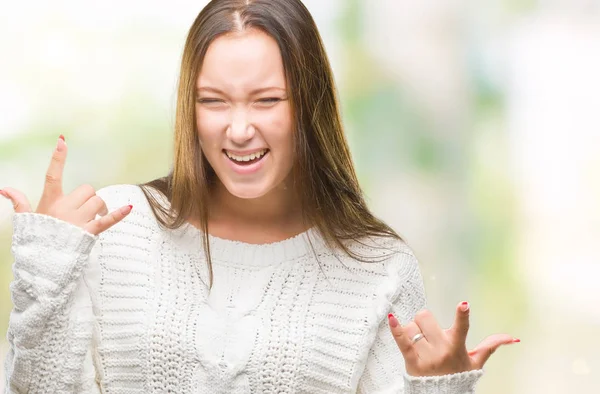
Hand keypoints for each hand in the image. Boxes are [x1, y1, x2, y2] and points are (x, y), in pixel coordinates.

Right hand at [0, 135, 131, 234]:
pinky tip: (130, 208)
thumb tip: (4, 189)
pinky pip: (108, 221)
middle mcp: (64, 208)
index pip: (53, 175)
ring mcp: (78, 220)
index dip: (58, 158)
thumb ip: (19, 202)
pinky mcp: (90, 232)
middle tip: (83, 210)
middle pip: (87, 190)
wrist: (43, 264)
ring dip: (100, 208)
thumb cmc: (36, 239)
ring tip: (93, 219)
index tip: (62, 141)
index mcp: (50, 203)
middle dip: (88, 198)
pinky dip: (119, 214)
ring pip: (98, 202)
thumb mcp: (26, 219)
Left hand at [388, 302, 518, 376]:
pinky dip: (395, 328)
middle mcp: (441, 350)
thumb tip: (512, 338)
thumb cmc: (457, 376)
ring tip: (420, 343)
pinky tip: (391, 318)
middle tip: (429, 334)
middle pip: (425, 317)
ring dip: (413, 331)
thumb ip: (491, 346)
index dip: (462, 316)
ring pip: (412, 326)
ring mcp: (425, 355)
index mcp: (456, 347)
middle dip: (425, 322)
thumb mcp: (475, 362)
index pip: (461, 328)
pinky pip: (401, 340)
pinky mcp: (411, 359)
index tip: (463, 305)